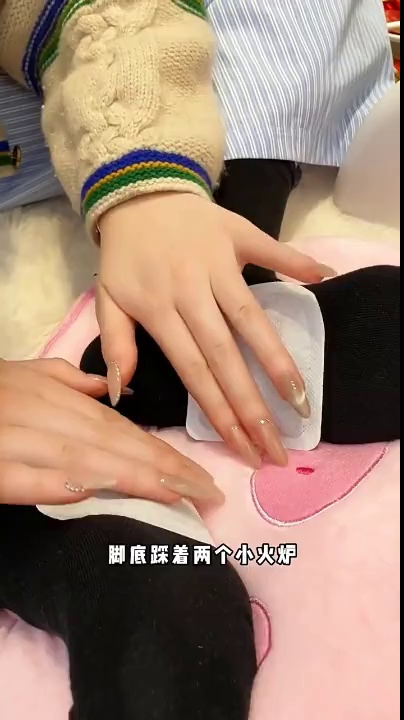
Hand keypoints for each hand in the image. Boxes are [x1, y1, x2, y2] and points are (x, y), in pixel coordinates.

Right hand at [0, 359, 220, 504]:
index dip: (161, 452)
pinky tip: (95, 490)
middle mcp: (46, 415)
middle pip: (114, 445)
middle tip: (207, 492)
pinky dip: (61, 483)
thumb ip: (67, 381)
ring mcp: (18, 439)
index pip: (121, 429)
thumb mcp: (25, 375)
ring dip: (132, 477)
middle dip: (163, 469)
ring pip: (83, 458)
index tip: (198, 473)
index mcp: (58, 398)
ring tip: (177, 496)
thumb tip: (112, 392)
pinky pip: (29, 477)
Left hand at [97, 193, 334, 465]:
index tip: (242, 448)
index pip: (193, 371)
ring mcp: (217, 263)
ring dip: (276, 359)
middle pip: (225, 356)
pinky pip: (270, 250)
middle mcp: (190, 292)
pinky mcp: (237, 235)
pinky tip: (324, 279)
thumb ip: (116, 344)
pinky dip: (296, 263)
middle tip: (277, 445)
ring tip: (300, 399)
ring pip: (250, 317)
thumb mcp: (107, 298)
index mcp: (158, 310)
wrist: (135, 192)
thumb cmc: (125, 255)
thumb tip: (122, 393)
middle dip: (251, 405)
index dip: (219, 412)